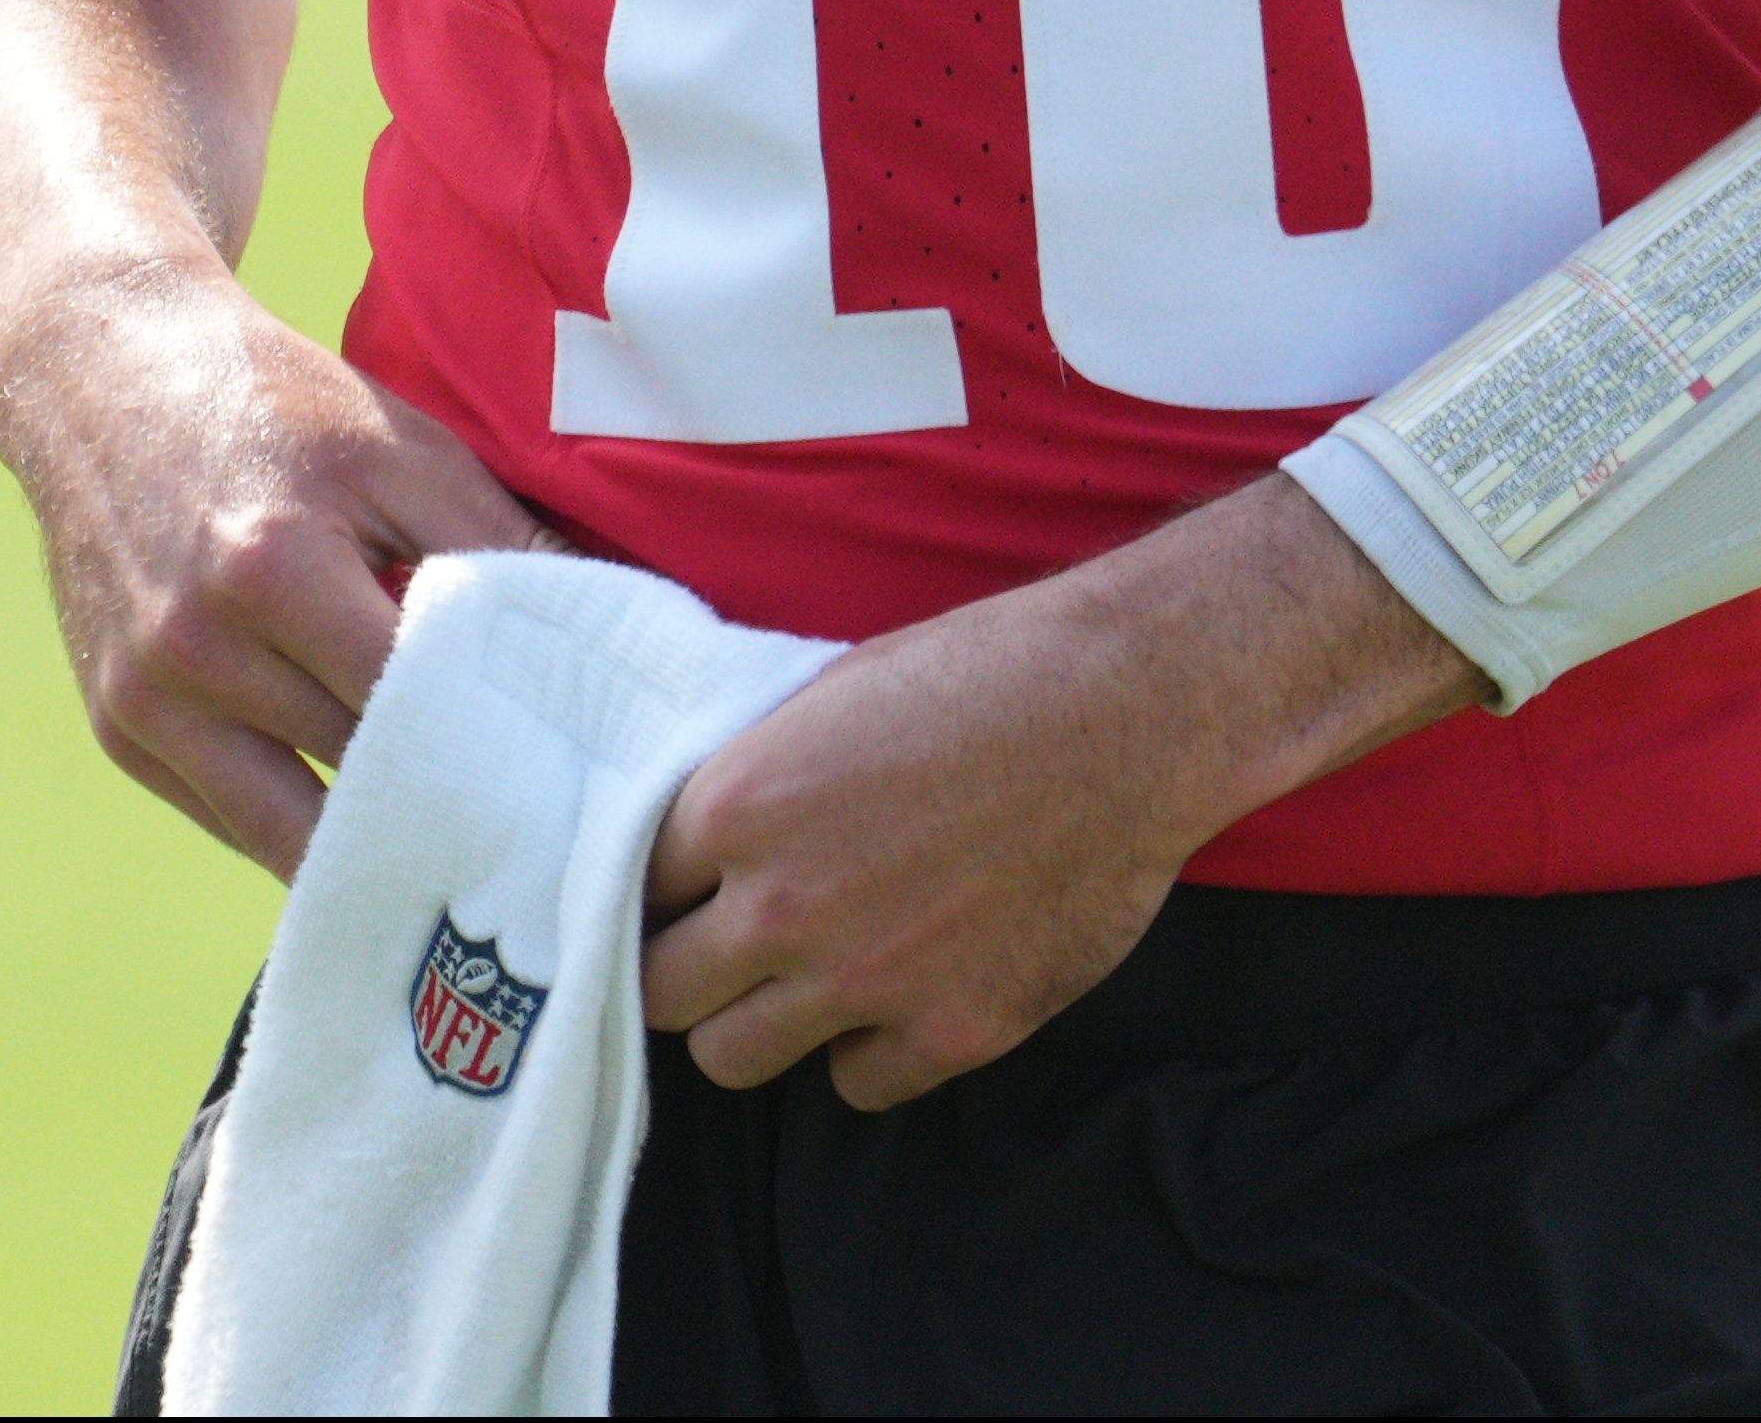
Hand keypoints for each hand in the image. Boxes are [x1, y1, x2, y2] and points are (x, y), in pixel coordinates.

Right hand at [0, 255, 548, 875]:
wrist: (100, 378)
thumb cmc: (273, 405)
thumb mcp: (400, 448)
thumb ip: (503, 543)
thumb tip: (616, 622)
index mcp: (273, 565)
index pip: (413, 701)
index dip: (497, 746)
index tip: (570, 789)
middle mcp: (194, 646)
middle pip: (356, 773)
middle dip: (449, 806)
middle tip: (537, 846)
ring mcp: (144, 701)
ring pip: (292, 829)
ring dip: (378, 841)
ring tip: (467, 861)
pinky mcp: (116, 730)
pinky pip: (230, 822)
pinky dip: (300, 832)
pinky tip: (373, 834)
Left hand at [642, 474, 1478, 1110]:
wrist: (1129, 714)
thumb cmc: (987, 674)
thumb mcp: (832, 695)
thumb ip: (754, 780)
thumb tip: (703, 835)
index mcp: (738, 804)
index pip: (631, 889)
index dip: (659, 891)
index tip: (685, 892)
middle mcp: (782, 907)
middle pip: (662, 994)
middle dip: (688, 971)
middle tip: (727, 950)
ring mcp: (864, 981)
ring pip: (735, 1060)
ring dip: (759, 1026)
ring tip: (803, 984)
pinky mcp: (950, 1031)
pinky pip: (857, 1086)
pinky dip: (868, 1052)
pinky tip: (899, 996)